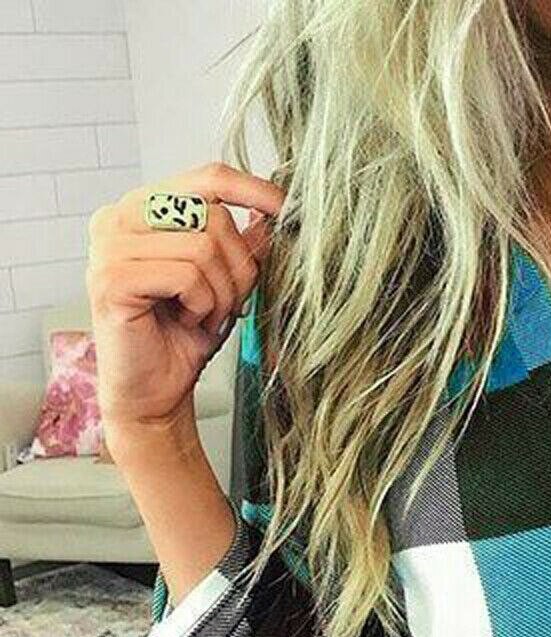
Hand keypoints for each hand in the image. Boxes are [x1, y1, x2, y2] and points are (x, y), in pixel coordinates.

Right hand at [86, 162, 284, 443]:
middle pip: (213, 214)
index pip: (207, 177)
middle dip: (239, 266)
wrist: (157, 391)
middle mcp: (119, 218)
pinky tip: (190, 321)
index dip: (254, 190)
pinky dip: (203, 304)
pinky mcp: (111, 279)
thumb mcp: (226, 283)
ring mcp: (108, 246)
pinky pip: (186, 275)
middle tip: (229, 302)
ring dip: (222, 292)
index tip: (287, 210)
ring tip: (206, 315)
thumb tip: (274, 213)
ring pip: (203, 246)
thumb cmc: (185, 336)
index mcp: (144, 210)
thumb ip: (243, 245)